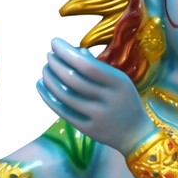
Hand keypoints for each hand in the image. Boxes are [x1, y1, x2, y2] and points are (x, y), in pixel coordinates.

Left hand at [37, 38, 149, 153]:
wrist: (135, 134)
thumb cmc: (125, 101)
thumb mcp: (119, 80)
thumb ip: (97, 67)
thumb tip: (72, 51)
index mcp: (119, 83)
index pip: (88, 66)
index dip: (67, 53)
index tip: (54, 43)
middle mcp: (108, 100)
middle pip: (74, 80)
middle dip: (56, 64)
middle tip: (49, 56)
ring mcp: (97, 117)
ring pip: (66, 95)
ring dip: (50, 79)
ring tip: (45, 69)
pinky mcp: (87, 129)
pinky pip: (63, 111)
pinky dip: (48, 97)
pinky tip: (41, 85)